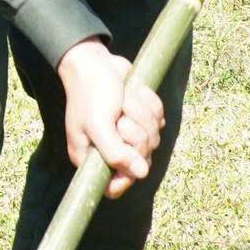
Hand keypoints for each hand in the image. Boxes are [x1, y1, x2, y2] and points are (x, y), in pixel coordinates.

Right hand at [56, 39, 163, 198]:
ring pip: (154, 135)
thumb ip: (116, 153)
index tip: (131, 160)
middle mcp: (111, 149)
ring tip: (123, 100)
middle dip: (136, 132)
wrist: (95, 61)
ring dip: (141, 112)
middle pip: (141, 158)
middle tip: (120, 117)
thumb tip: (141, 174)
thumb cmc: (90, 93)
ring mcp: (129, 134)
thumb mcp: (97, 125)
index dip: (126, 177)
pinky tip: (133, 92)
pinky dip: (148, 101)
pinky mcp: (142, 117)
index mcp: (92, 157)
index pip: (114, 187)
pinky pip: (159, 117)